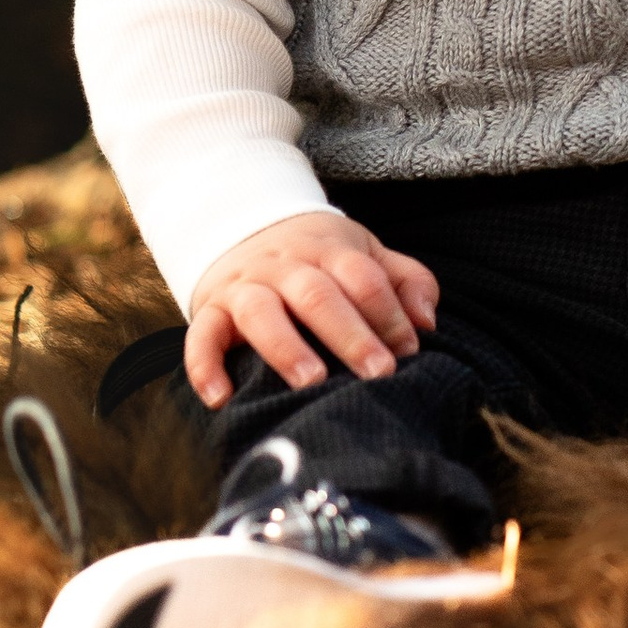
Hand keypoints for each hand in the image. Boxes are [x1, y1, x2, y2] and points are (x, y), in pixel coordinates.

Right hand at [184, 211, 440, 407]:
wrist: (244, 228)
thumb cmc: (320, 257)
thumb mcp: (366, 253)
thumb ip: (406, 280)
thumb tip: (427, 322)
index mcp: (330, 250)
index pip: (363, 277)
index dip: (389, 313)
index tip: (410, 351)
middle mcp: (284, 265)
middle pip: (317, 294)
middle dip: (349, 335)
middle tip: (378, 373)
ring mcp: (244, 286)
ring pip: (260, 311)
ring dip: (286, 347)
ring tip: (312, 382)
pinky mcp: (209, 309)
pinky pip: (201, 336)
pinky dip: (205, 366)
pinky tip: (221, 398)